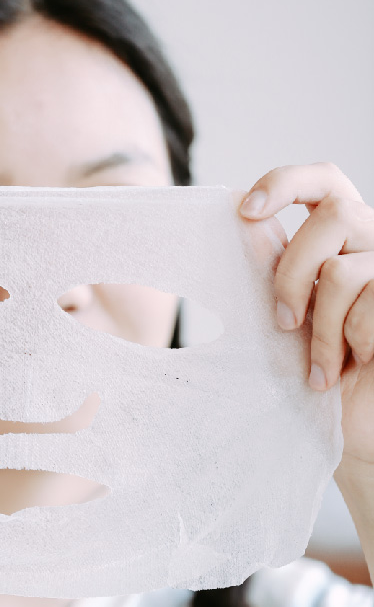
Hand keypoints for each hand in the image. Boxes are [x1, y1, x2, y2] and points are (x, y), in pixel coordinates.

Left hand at [239, 163, 373, 497]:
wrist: (352, 425)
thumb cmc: (315, 371)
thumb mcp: (287, 312)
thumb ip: (273, 265)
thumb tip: (244, 219)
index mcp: (345, 237)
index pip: (325, 180)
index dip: (288, 182)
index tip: (246, 211)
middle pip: (336, 212)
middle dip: (294, 269)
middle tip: (282, 322)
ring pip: (341, 269)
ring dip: (320, 326)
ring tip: (317, 365)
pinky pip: (366, 303)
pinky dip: (344, 343)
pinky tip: (346, 370)